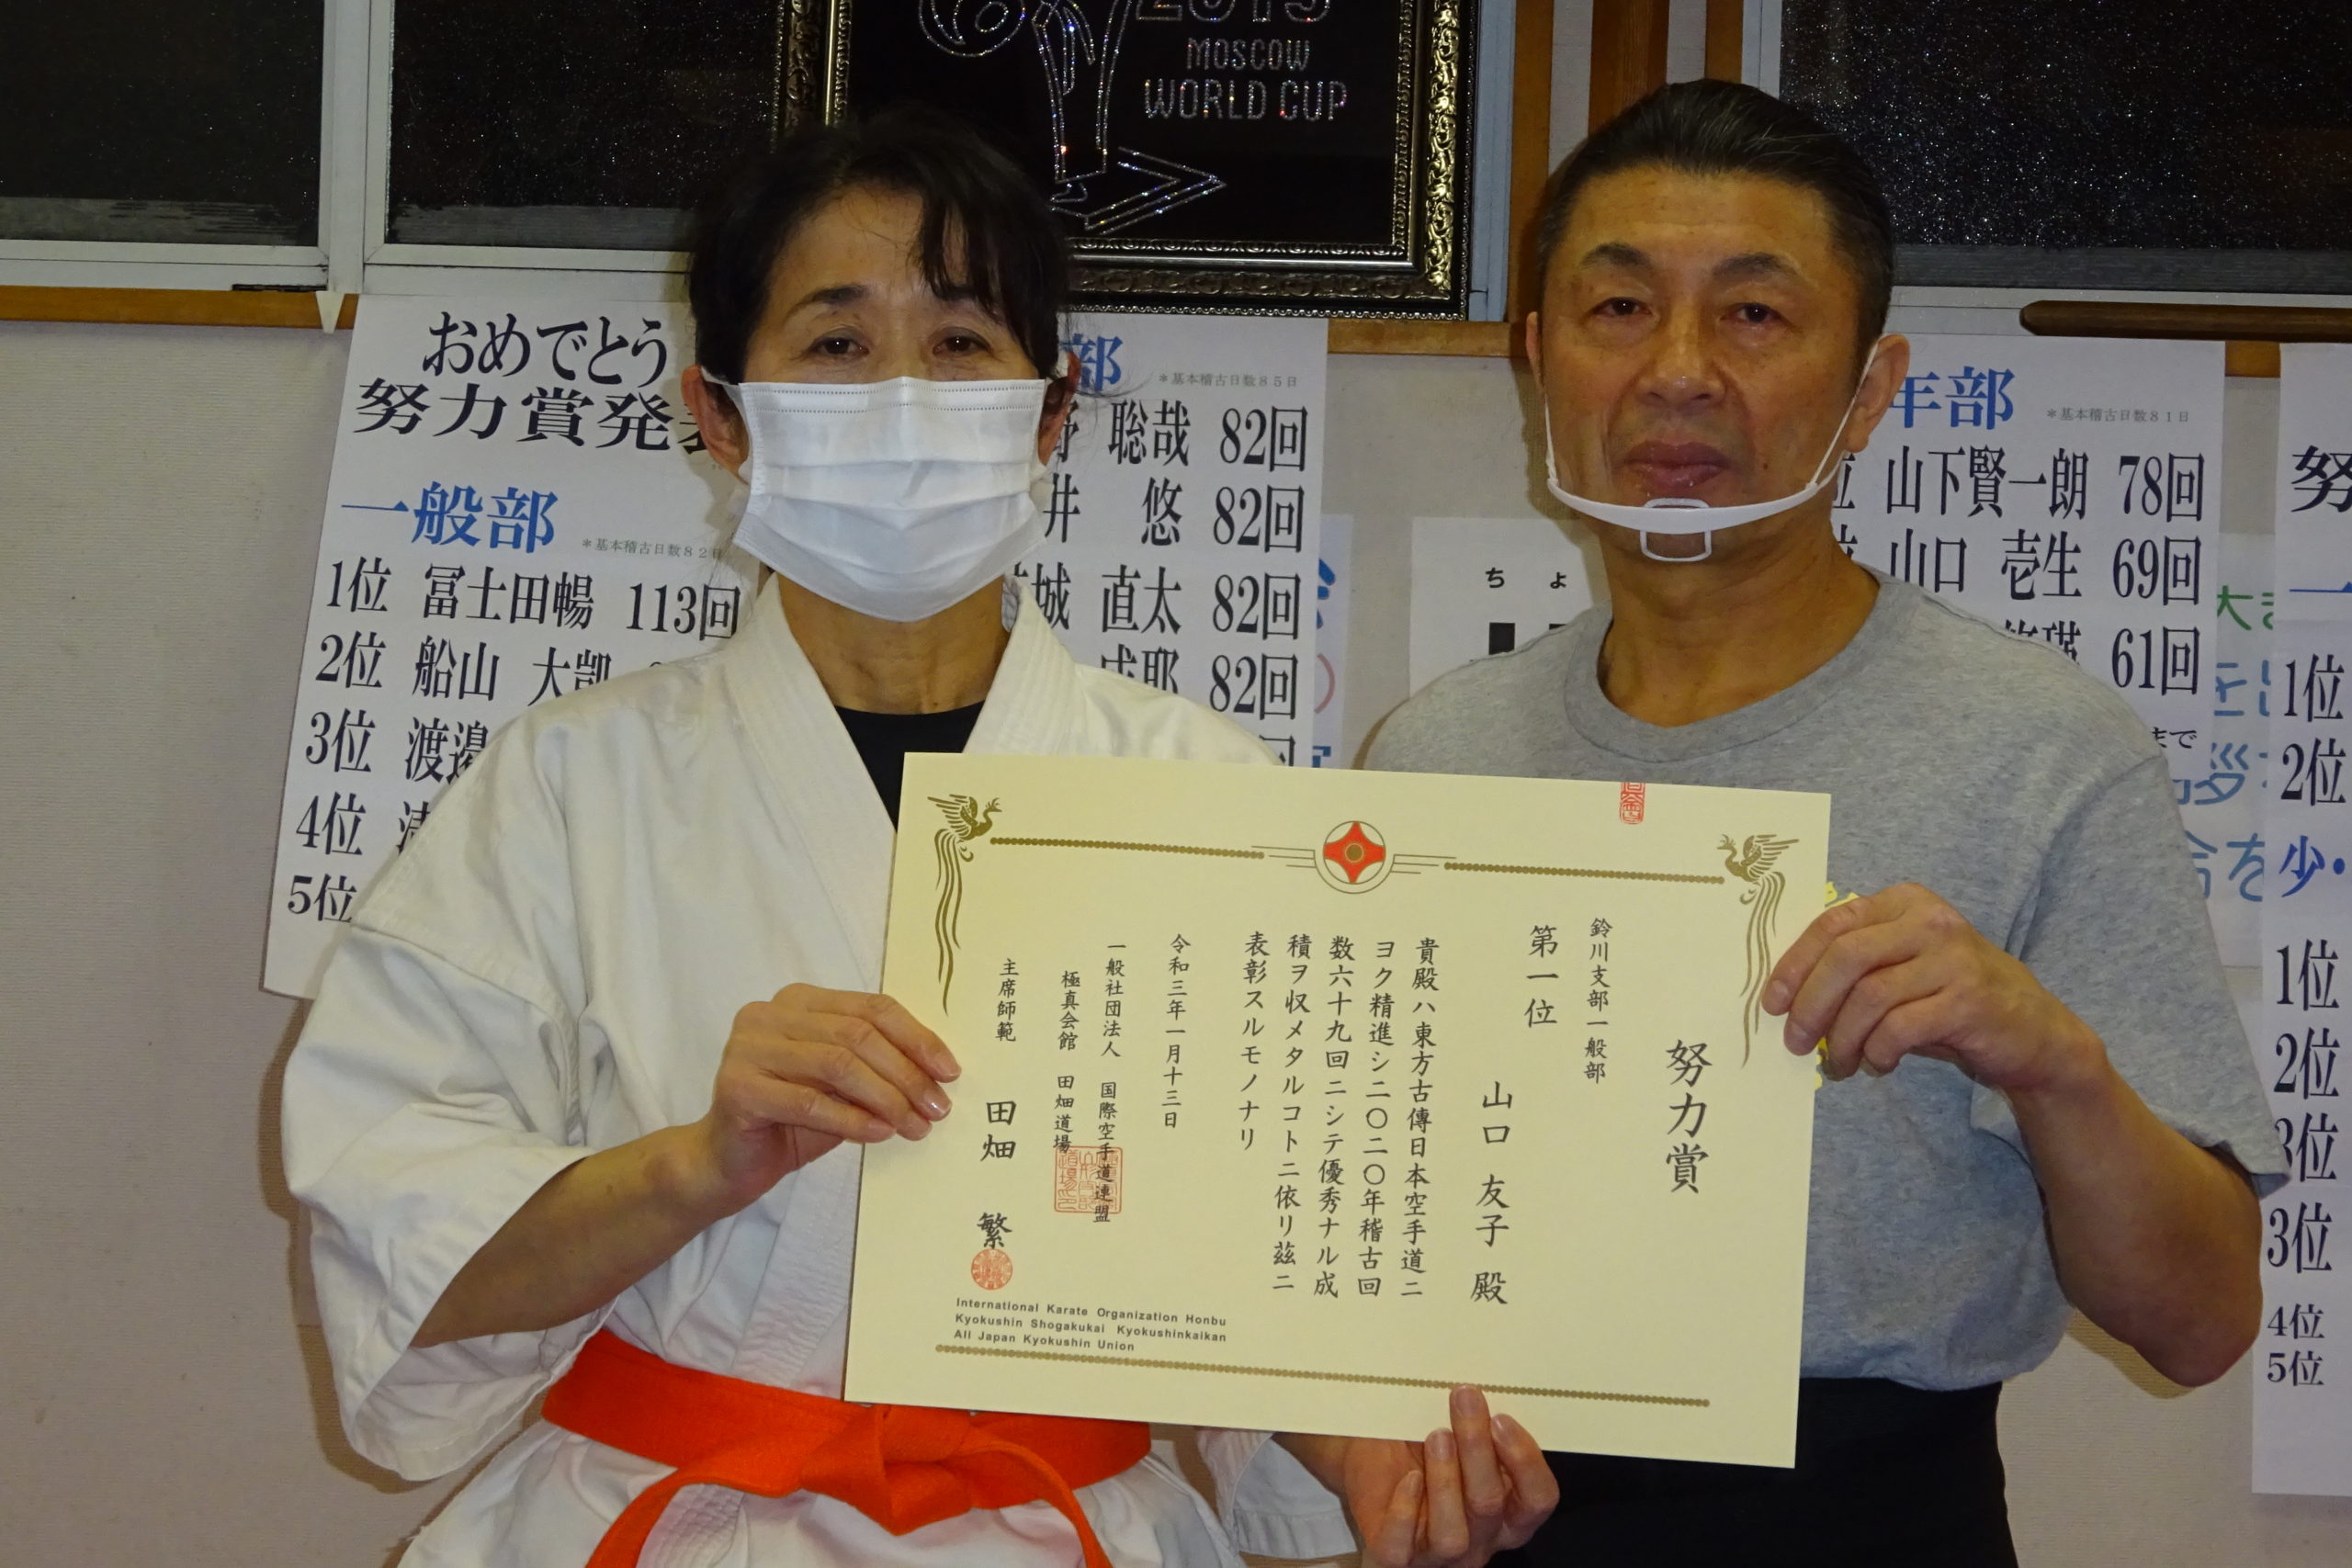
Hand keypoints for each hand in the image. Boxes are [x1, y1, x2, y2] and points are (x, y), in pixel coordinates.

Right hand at [684, 985, 959, 1212]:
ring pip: (837, 1066)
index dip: (916, 1037)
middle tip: (937, 1108)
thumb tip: (939, 1073)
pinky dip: (852, 1119)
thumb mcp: (842, 1086)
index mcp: (799, 1001)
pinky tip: (880, 1134)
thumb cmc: (792, 1119)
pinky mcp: (737, 1088)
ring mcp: (747, 1048)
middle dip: (907, 1073)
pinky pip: (809, 1102)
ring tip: (915, 1126)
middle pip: (857, 1035)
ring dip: (886, 1098)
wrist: (729, 1162)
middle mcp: (768, 1015)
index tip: (949, 1072)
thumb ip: (877, 1066)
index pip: (870, 1007)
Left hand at [1280, 1387, 1556, 1566]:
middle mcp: (1481, 1538)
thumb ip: (1482, 1422)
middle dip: (1478, 1449)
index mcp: (1509, 1510)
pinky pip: (1399, 1546)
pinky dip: (1404, 1511)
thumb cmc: (1422, 1444)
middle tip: (1464, 1400)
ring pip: (1453, 1535)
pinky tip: (1408, 1477)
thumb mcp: (1460, 1431)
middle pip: (1491, 1505)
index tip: (1501, 1417)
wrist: (1368, 1461)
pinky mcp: (1395, 1557)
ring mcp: (1438, 1553)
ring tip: (1436, 1435)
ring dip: (1446, 1481)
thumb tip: (1487, 1385)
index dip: (1525, 1461)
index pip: (1538, 1499)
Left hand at [1761, 882, 2098, 1090]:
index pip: (1833, 925)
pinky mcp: (1968, 1000)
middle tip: (1796, 1042)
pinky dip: (1878, 1051)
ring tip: (1839, 1063)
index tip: (1772, 1004)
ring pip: (1870, 996)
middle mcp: (1931, 921)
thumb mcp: (1903, 970)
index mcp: (1906, 902)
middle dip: (1811, 1004)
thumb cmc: (1953, 1001)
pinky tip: (1879, 1064)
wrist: (2035, 1033)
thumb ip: (1857, 968)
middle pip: (1846, 957)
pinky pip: (1900, 1028)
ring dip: (1843, 1038)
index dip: (1794, 964)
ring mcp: (1954, 958)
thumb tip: (1787, 999)